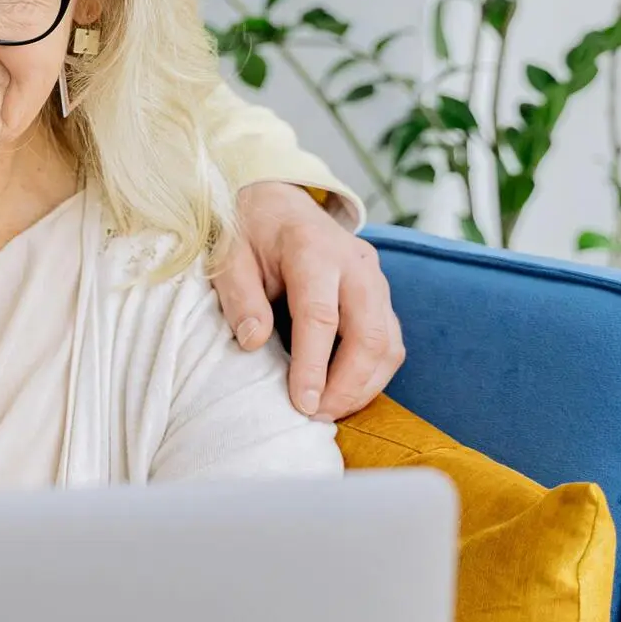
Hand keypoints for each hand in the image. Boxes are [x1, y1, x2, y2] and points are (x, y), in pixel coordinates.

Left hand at [211, 182, 401, 420]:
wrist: (278, 205)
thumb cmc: (250, 234)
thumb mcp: (229, 257)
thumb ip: (240, 296)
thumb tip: (253, 342)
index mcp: (313, 249)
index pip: (321, 315)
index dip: (313, 365)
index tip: (302, 403)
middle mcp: (355, 263)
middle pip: (370, 334)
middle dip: (347, 385)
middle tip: (315, 416)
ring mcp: (375, 279)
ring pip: (389, 344)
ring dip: (364, 386)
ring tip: (327, 412)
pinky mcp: (381, 295)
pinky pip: (391, 342)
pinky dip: (372, 375)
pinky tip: (343, 393)